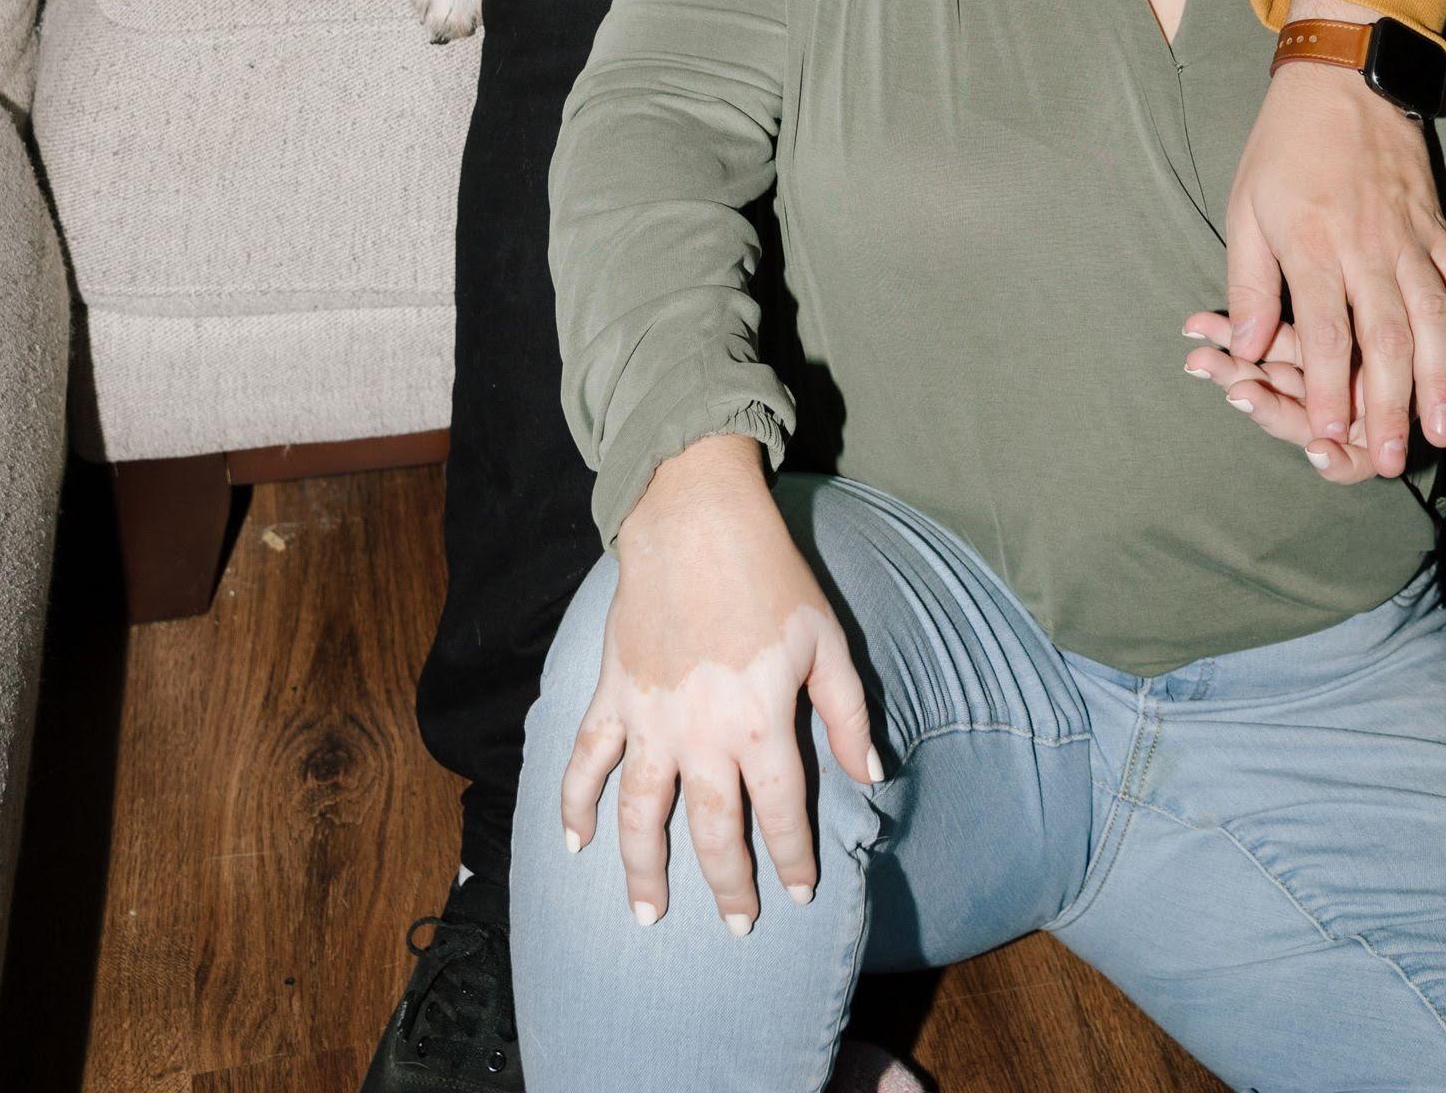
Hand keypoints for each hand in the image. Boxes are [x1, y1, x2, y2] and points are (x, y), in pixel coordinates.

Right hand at [559, 438, 877, 933]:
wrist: (695, 518)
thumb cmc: (771, 574)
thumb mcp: (827, 640)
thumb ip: (849, 714)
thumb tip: (871, 775)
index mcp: (762, 723)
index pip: (781, 814)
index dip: (792, 859)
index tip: (801, 892)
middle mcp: (702, 735)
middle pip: (713, 831)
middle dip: (728, 885)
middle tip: (739, 928)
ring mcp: (650, 719)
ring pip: (641, 814)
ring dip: (643, 870)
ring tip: (648, 916)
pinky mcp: (614, 695)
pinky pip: (586, 760)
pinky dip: (574, 802)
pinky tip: (574, 842)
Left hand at [1222, 15, 1445, 474]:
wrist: (1341, 76)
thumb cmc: (1282, 148)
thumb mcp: (1245, 208)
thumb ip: (1250, 282)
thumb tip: (1245, 346)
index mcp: (1312, 241)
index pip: (1324, 328)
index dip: (1327, 386)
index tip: (1328, 436)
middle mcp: (1367, 244)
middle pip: (1385, 334)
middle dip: (1389, 402)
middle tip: (1390, 460)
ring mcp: (1410, 237)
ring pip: (1434, 317)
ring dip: (1441, 378)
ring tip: (1444, 430)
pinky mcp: (1438, 230)